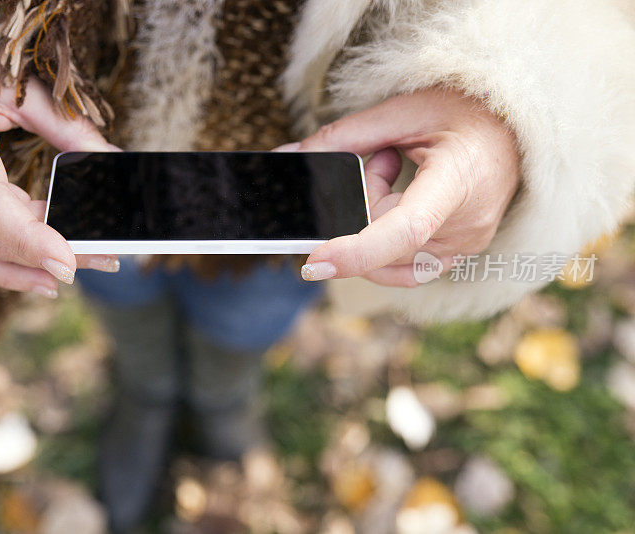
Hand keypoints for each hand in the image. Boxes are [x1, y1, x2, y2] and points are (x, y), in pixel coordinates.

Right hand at [0, 48, 119, 297]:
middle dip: (58, 254)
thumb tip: (112, 156)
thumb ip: (64, 125)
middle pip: (0, 239)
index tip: (68, 262)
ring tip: (89, 267)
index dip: (30, 239)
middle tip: (110, 258)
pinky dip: (8, 271)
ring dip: (37, 269)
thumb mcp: (14, 87)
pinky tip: (43, 279)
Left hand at [288, 88, 519, 286]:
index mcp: (459, 180)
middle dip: (361, 201)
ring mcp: (466, 246)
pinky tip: (400, 202)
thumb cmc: (464, 112)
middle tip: (385, 158)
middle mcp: (467, 225)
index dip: (356, 251)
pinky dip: (386, 239)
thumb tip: (288, 156)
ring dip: (375, 217)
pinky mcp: (459, 256)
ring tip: (402, 174)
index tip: (314, 262)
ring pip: (387, 254)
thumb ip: (341, 137)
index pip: (404, 230)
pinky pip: (403, 265)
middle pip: (380, 237)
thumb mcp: (402, 112)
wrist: (514, 129)